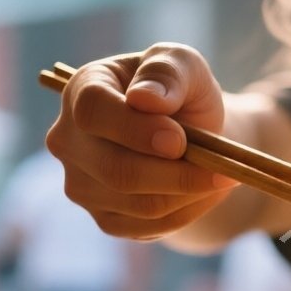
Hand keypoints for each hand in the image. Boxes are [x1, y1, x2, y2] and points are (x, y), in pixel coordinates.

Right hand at [45, 44, 237, 240]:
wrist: (190, 132)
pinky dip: (187, 213)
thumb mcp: (183, 64)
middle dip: (177, 173)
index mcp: (81, 90)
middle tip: (222, 169)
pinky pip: (148, 227)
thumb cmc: (180, 90)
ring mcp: (80, 184)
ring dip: (190, 193)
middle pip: (116, 170)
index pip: (92, 112)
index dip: (136, 130)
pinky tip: (204, 192)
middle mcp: (68, 140)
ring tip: (221, 175)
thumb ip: (167, 72)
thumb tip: (145, 99)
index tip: (179, 140)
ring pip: (139, 204)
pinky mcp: (104, 218)